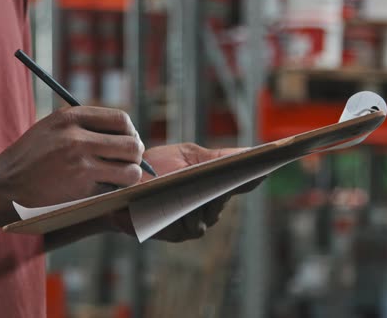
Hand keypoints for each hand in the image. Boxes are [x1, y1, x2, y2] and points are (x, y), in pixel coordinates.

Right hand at [0, 106, 144, 226]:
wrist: (1, 186)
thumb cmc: (30, 157)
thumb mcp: (53, 127)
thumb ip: (85, 124)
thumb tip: (126, 132)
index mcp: (71, 117)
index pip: (122, 119)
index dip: (130, 132)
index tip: (126, 142)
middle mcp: (77, 138)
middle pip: (132, 145)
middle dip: (135, 156)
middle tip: (127, 163)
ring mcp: (80, 165)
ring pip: (130, 171)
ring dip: (129, 177)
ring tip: (117, 178)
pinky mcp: (80, 190)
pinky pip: (114, 190)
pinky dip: (114, 192)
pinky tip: (102, 190)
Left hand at [108, 143, 264, 241]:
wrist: (118, 188)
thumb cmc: (152, 168)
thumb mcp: (186, 156)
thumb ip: (218, 157)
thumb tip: (250, 154)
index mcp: (211, 181)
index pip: (240, 180)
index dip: (254, 175)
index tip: (269, 165)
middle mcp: (208, 204)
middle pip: (225, 196)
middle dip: (221, 185)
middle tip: (228, 173)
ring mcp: (196, 220)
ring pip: (211, 213)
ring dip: (199, 202)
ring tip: (186, 191)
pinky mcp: (180, 233)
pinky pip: (194, 226)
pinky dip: (185, 215)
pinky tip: (173, 207)